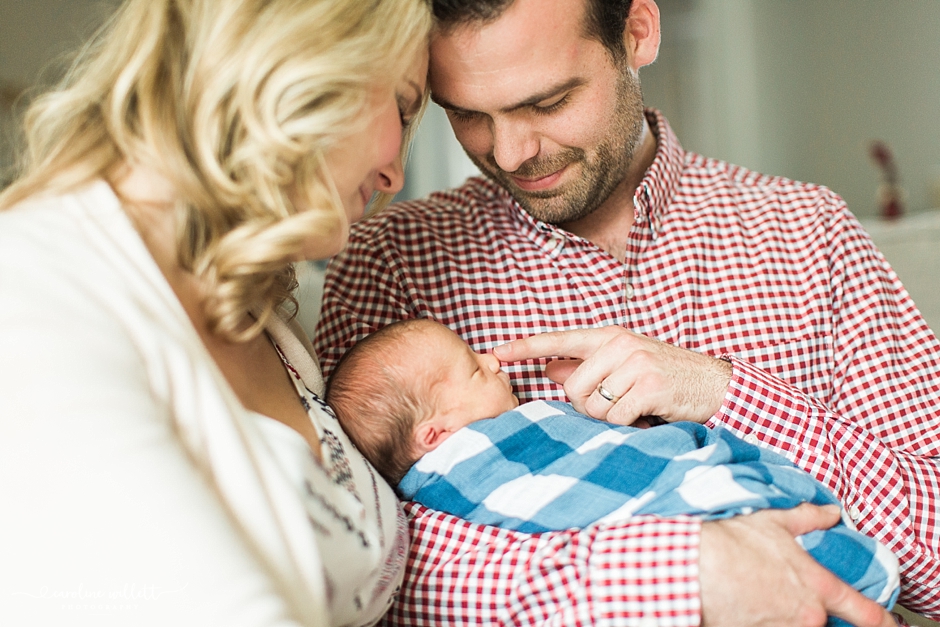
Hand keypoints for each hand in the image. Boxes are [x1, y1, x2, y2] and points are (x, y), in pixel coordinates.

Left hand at [493, 325, 730, 424]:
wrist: (716, 384)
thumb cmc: (666, 377)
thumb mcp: (626, 366)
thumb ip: (587, 367)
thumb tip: (549, 370)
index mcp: (610, 337)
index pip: (559, 339)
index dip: (526, 347)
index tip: (498, 353)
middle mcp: (620, 344)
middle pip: (573, 389)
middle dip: (588, 406)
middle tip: (617, 404)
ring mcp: (635, 363)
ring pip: (592, 406)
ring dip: (609, 418)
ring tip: (634, 409)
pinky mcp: (649, 385)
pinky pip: (615, 417)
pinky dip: (628, 425)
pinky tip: (646, 416)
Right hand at [699, 504, 895, 626]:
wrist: (692, 566)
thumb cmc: (732, 542)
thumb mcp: (773, 521)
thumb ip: (808, 518)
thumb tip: (830, 512)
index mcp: (817, 587)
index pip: (864, 611)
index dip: (880, 620)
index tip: (887, 623)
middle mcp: (805, 617)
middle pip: (819, 622)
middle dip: (807, 610)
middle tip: (780, 591)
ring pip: (790, 626)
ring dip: (778, 614)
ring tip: (753, 594)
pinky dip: (757, 619)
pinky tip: (740, 604)